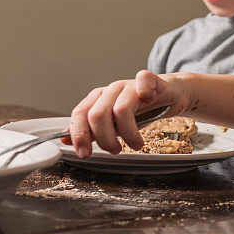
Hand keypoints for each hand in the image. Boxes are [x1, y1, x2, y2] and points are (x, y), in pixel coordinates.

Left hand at [66, 70, 190, 157]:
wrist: (169, 95)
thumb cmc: (142, 110)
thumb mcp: (114, 124)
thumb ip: (91, 131)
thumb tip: (64, 138)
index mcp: (99, 99)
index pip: (80, 114)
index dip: (80, 136)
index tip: (85, 153)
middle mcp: (112, 90)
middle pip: (97, 115)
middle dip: (105, 139)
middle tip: (116, 150)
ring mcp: (131, 85)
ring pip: (120, 109)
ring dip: (129, 133)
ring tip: (136, 144)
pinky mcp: (151, 80)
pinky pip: (144, 81)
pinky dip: (145, 94)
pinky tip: (150, 105)